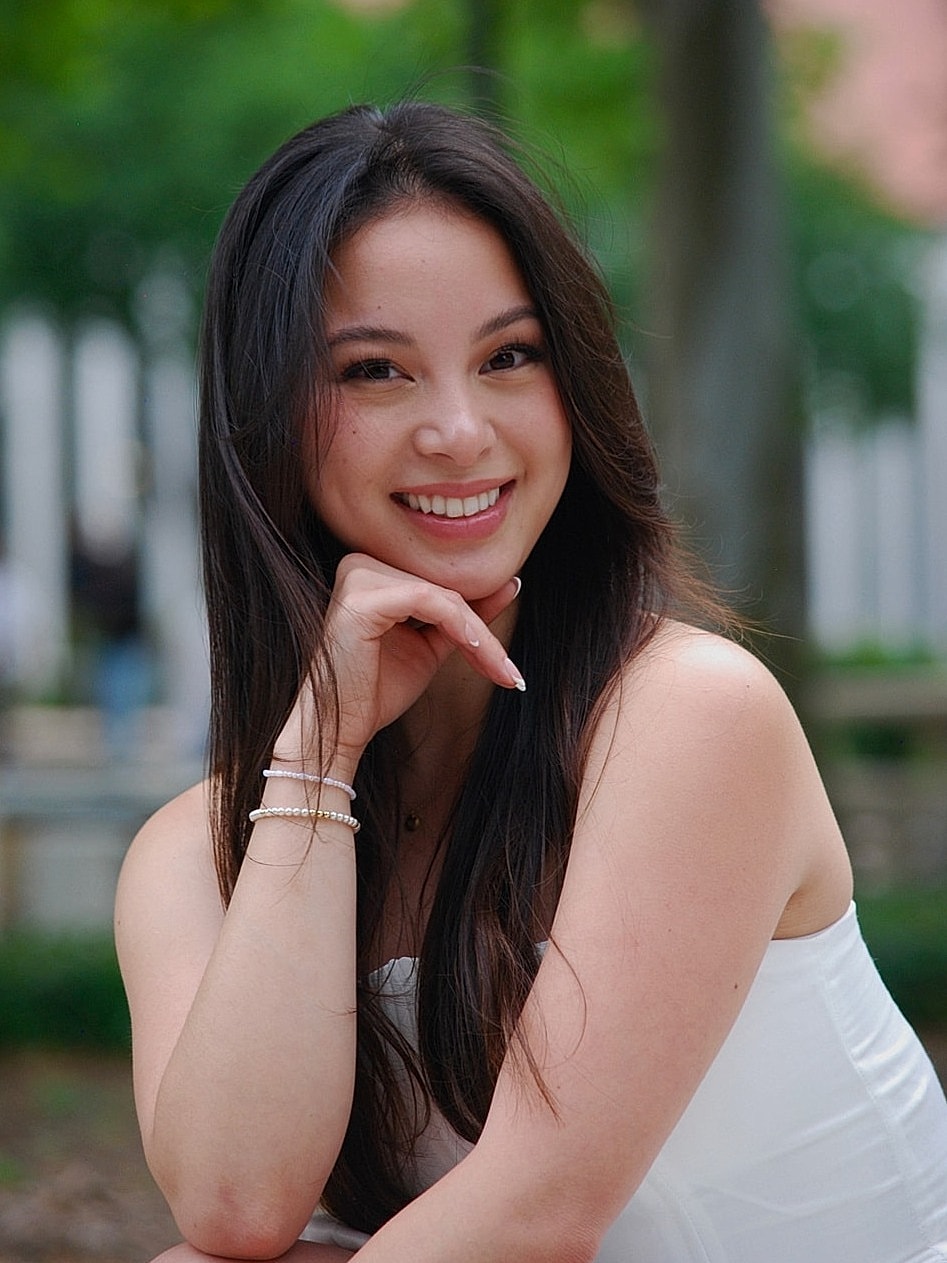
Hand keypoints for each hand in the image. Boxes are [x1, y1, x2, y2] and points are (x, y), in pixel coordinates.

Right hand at [276, 554, 523, 767]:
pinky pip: (429, 601)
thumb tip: (510, 584)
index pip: (439, 587)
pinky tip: (478, 652)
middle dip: (483, 633)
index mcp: (373, 572)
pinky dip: (461, 626)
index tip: (507, 655)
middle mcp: (362, 564)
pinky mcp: (362, 594)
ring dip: (479, 635)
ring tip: (500, 671)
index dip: (479, 620)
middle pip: (444, 589)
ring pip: (442, 595)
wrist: (340, 727)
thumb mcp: (431, 647)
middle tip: (510, 673)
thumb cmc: (376, 689)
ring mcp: (358, 575)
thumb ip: (465, 617)